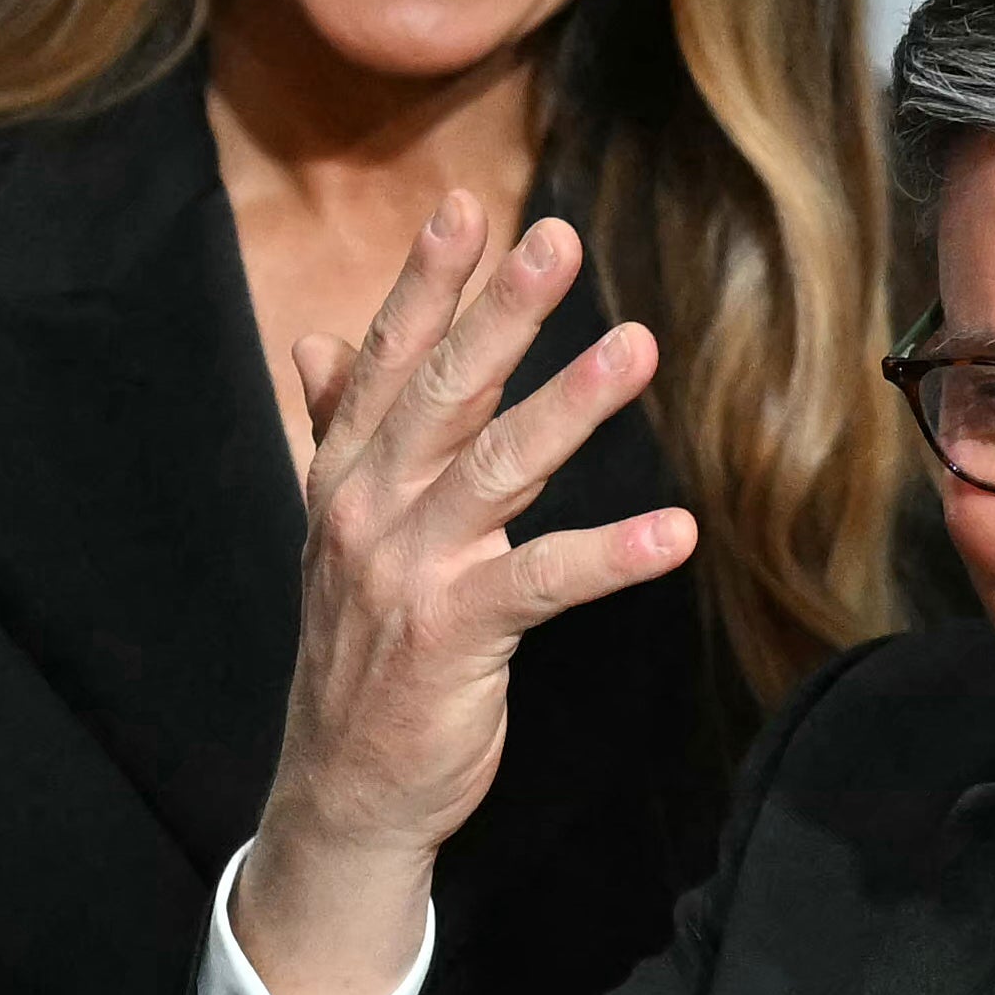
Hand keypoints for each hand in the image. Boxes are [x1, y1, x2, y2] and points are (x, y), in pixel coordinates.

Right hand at [233, 197, 695, 994]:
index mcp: (347, 476)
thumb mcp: (342, 533)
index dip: (427, 283)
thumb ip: (337, 432)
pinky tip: (675, 531)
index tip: (467, 206)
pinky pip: (542, 583)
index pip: (389, 361)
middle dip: (502, 311)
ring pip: (496, 470)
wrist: (342, 789)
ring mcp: (407, 572)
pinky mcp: (453, 637)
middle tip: (557, 238)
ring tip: (637, 347)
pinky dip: (611, 556)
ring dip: (570, 405)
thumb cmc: (362, 650)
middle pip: (444, 393)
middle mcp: (368, 510)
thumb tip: (318, 342)